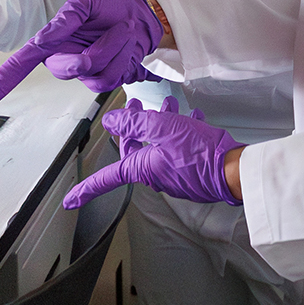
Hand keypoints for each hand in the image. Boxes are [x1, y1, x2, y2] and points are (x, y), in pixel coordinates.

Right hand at [0, 0, 163, 111]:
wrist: (140, 17)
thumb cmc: (109, 8)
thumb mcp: (85, 3)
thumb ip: (64, 19)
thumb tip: (43, 38)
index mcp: (50, 42)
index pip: (20, 64)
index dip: (2, 82)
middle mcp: (62, 60)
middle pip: (65, 70)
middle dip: (91, 52)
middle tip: (114, 31)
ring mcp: (83, 73)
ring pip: (92, 76)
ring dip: (115, 50)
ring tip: (122, 33)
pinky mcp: (103, 80)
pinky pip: (110, 79)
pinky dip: (124, 58)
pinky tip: (126, 46)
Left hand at [63, 97, 241, 208]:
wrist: (233, 171)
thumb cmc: (200, 151)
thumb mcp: (163, 128)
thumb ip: (134, 123)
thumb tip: (110, 122)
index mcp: (144, 168)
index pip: (108, 177)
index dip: (87, 188)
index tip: (70, 201)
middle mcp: (156, 175)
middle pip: (136, 151)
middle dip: (134, 127)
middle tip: (134, 103)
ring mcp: (175, 175)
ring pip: (158, 146)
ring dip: (160, 123)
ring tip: (170, 104)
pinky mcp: (192, 172)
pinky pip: (178, 150)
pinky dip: (181, 132)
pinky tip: (193, 118)